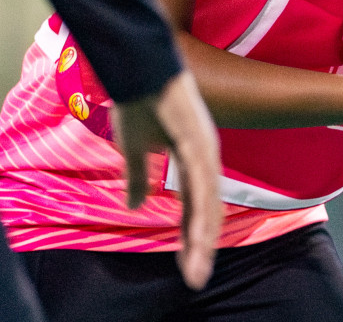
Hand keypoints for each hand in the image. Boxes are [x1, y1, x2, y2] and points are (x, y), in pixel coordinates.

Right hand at [111, 70, 221, 290]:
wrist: (136, 64)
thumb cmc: (138, 99)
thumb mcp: (134, 148)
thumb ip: (138, 177)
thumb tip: (135, 205)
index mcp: (191, 160)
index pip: (194, 207)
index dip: (190, 237)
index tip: (188, 267)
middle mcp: (204, 157)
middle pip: (206, 211)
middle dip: (200, 247)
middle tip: (194, 278)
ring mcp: (205, 150)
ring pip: (208, 205)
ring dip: (203, 240)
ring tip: (197, 272)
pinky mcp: (199, 143)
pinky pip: (203, 186)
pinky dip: (202, 214)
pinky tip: (200, 238)